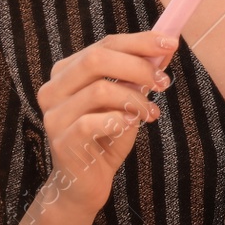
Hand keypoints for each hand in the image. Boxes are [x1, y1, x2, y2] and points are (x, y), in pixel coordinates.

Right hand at [34, 31, 173, 214]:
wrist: (86, 183)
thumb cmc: (107, 136)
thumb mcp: (126, 100)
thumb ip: (139, 75)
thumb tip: (166, 48)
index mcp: (67, 72)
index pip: (104, 44)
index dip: (139, 42)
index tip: (170, 43)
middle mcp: (53, 89)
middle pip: (96, 59)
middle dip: (138, 66)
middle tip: (164, 82)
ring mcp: (53, 115)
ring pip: (99, 90)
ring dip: (135, 99)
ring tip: (151, 113)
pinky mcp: (60, 141)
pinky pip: (93, 122)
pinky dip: (119, 120)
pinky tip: (131, 125)